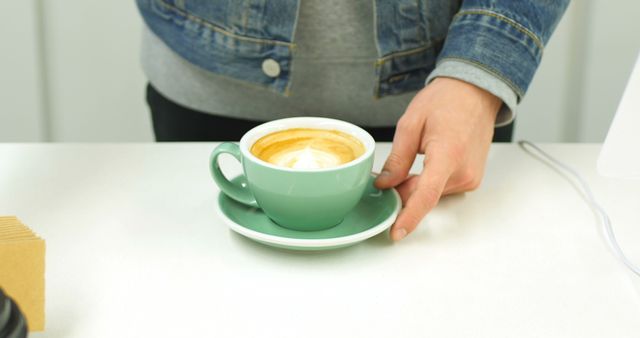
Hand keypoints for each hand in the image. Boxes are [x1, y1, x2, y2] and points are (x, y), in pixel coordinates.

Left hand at [375, 77, 500, 240]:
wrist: (475, 92)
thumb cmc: (445, 100)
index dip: (409, 217)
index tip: (396, 233)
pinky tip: (428, 160)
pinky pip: (442, 188)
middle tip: (389, 172)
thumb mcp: (411, 123)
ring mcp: (471, 178)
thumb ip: (397, 158)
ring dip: (416, 185)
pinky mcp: (472, 179)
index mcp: (448, 155)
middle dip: (403, 190)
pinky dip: (430, 181)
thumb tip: (384, 184)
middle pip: (424, 196)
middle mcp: (464, 172)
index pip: (426, 196)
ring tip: (416, 156)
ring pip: (432, 194)